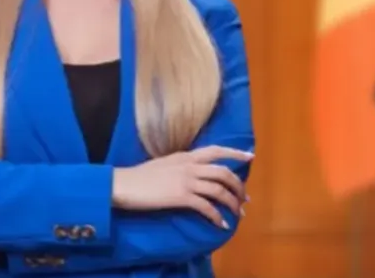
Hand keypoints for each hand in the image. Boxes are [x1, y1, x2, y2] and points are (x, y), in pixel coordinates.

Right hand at [112, 145, 253, 227]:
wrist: (125, 183)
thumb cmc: (140, 175)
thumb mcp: (164, 164)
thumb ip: (181, 166)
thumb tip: (193, 173)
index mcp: (185, 156)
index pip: (215, 150)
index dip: (235, 153)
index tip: (250, 157)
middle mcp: (190, 166)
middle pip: (223, 172)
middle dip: (238, 186)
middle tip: (244, 198)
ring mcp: (186, 181)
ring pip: (219, 190)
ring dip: (232, 203)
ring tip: (237, 213)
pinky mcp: (181, 196)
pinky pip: (206, 207)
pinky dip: (217, 217)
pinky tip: (221, 224)